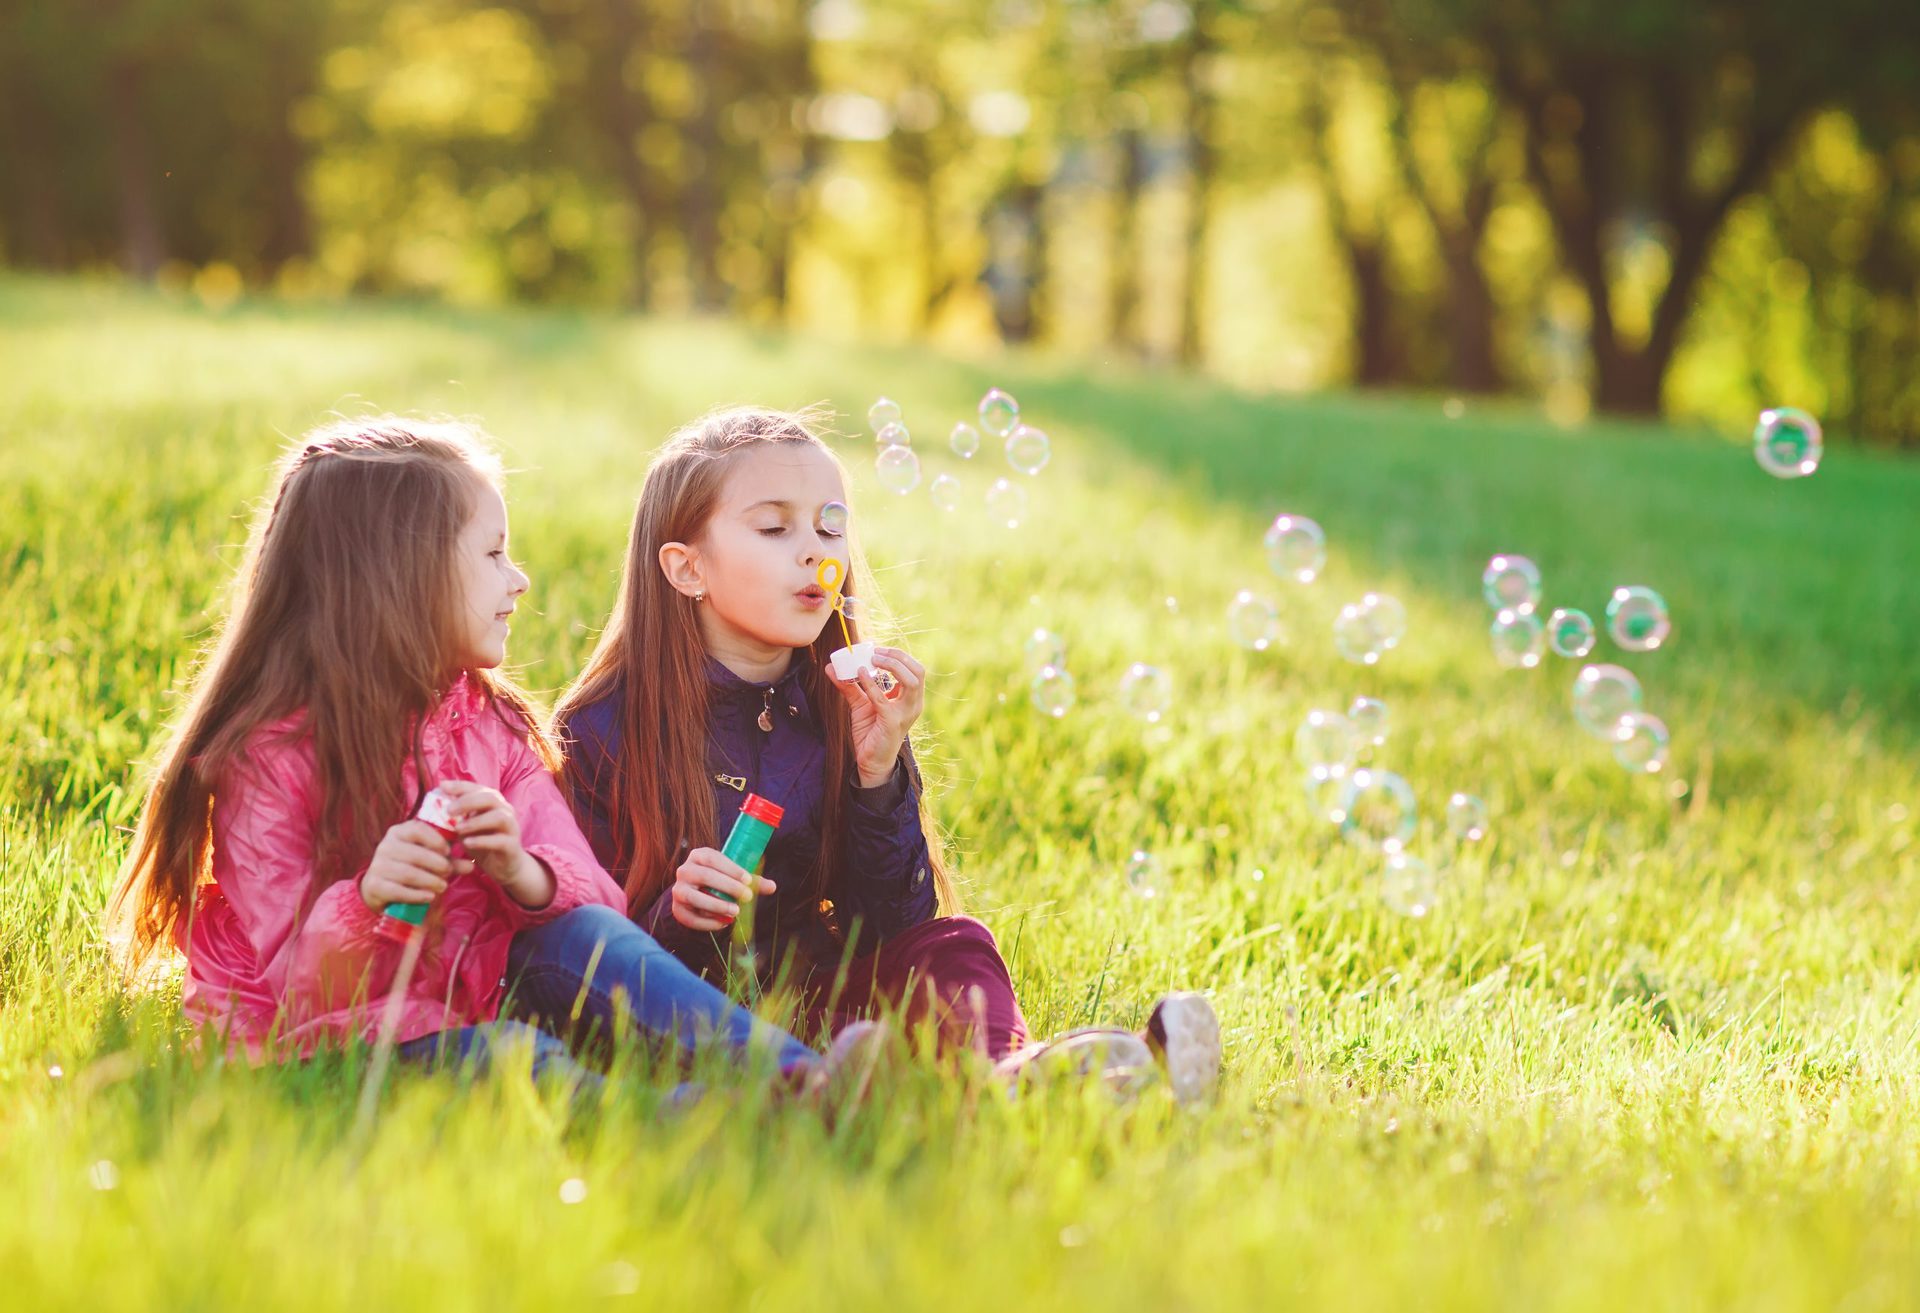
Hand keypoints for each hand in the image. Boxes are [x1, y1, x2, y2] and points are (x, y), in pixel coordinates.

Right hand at [359, 819, 452, 910]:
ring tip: (443, 886)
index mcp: (398, 832)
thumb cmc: (411, 869)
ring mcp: (377, 866)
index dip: (435, 840)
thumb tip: (470, 866)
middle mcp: (385, 846)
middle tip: (449, 872)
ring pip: (408, 873)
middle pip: (415, 854)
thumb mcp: (430, 862)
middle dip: (436, 864)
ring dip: (429, 881)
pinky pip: (398, 890)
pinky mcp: (374, 885)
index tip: (448, 851)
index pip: (417, 829)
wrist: (382, 890)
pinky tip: (429, 897)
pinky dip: (416, 895)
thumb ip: (450, 862)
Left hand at [436, 779, 552, 908]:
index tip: (442, 786)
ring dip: (476, 821)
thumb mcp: (466, 828)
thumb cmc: (483, 842)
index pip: (478, 788)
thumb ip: (455, 818)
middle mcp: (505, 811)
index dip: (460, 786)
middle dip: (468, 801)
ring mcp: (511, 828)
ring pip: (499, 817)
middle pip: (490, 798)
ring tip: (457, 829)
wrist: (504, 866)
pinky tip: (466, 843)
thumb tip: (434, 806)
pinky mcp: (512, 846)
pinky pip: (499, 840)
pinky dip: (481, 840)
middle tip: (449, 810)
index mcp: (493, 803)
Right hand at [670, 846, 776, 931]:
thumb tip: (772, 886)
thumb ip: (752, 881)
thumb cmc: (719, 880)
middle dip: (728, 886)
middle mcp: (684, 870)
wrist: (695, 894)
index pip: (714, 859)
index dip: (731, 869)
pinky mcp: (677, 909)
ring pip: (692, 896)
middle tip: (747, 896)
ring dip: (716, 905)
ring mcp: (678, 890)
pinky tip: (723, 924)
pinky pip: (690, 917)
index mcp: (699, 856)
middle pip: (704, 876)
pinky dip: (707, 922)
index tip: (748, 880)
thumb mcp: (733, 876)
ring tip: (736, 912)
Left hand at [828, 645, 924, 787]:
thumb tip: (830, 667)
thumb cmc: (870, 732)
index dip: (898, 655)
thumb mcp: (860, 704)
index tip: (876, 648)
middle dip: (898, 657)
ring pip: (911, 682)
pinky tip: (861, 674)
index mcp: (910, 698)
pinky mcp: (892, 723)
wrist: (870, 761)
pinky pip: (884, 699)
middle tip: (876, 652)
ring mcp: (905, 714)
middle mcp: (913, 704)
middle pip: (918, 671)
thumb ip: (849, 685)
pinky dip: (872, 685)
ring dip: (892, 666)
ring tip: (873, 659)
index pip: (914, 669)